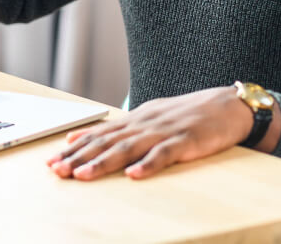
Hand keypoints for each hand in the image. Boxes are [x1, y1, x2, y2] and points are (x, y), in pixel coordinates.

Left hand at [46, 86, 274, 180]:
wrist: (228, 106)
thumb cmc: (189, 115)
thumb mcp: (152, 118)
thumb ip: (123, 129)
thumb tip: (91, 137)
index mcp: (137, 118)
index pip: (100, 133)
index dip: (75, 147)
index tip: (52, 159)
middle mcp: (145, 123)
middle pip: (107, 141)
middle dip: (80, 156)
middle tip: (57, 170)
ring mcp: (165, 131)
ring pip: (128, 148)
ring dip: (104, 163)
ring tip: (83, 175)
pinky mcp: (186, 141)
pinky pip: (164, 154)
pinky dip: (148, 165)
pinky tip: (134, 175)